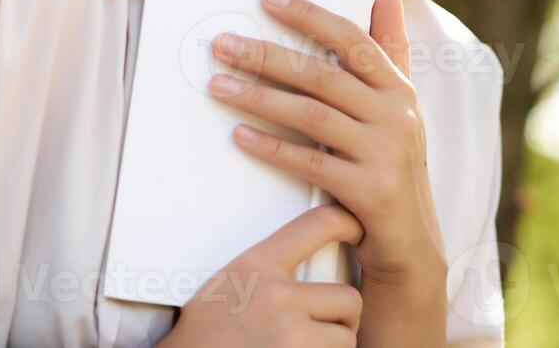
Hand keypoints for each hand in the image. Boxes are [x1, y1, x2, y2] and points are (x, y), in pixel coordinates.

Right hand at [162, 204, 364, 346]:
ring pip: (347, 337)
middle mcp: (278, 298)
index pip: (317, 224)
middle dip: (342, 318)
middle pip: (348, 297)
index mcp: (256, 267)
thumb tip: (301, 262)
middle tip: (323, 327)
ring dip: (334, 346)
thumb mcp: (228, 285)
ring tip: (306, 347)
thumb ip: (266, 270)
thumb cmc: (201, 336)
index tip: (357, 226)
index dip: (347, 222)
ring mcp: (290, 335)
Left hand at [206, 0, 448, 287]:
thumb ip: (390, 53)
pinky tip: (239, 135)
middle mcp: (398, 115)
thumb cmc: (392, 165)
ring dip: (260, 97)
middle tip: (222, 44)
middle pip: (322, 75)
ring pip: (312, 115)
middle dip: (267, 56)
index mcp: (400, 89)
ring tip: (217, 85)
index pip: (352, 40)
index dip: (310, 15)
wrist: (411, 242)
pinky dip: (273, 147)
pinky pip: (311, 164)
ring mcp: (387, 154)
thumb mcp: (398, 108)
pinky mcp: (371, 192)